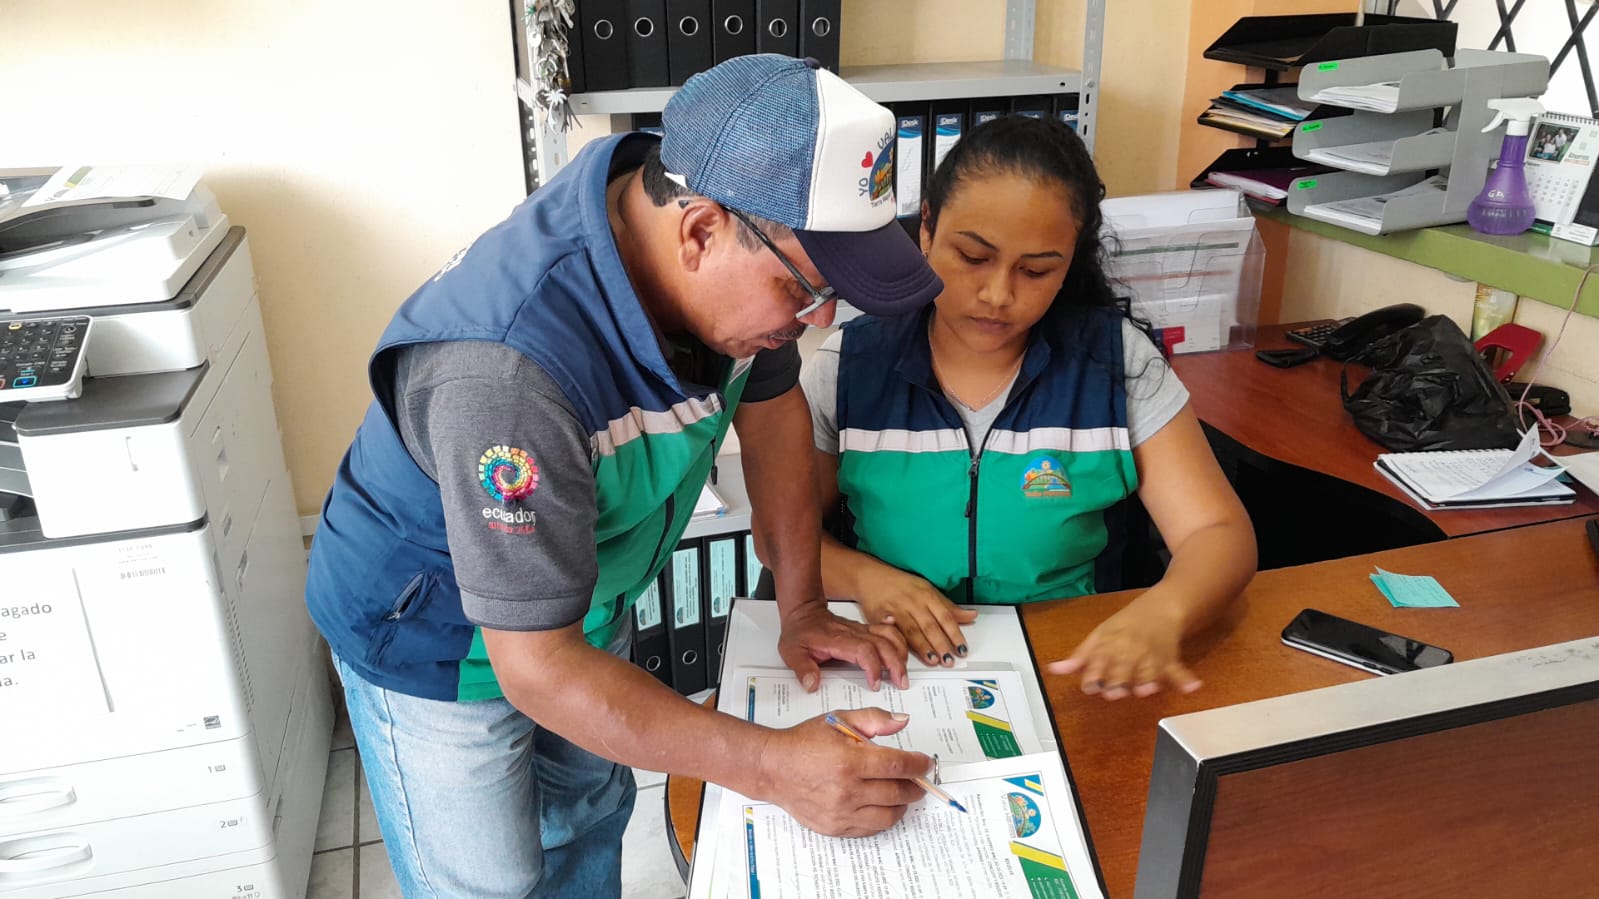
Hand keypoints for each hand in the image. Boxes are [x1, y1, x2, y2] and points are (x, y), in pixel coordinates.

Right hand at [753, 708, 929, 836]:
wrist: (772, 768)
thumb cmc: (803, 743)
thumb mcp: (838, 719)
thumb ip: (873, 719)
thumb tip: (902, 721)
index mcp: (849, 761)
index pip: (898, 766)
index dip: (918, 765)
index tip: (925, 762)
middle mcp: (846, 790)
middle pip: (897, 793)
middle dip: (915, 786)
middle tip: (919, 780)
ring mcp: (841, 813)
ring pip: (888, 816)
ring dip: (902, 805)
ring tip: (902, 794)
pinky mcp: (835, 827)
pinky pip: (870, 829)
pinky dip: (883, 818)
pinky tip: (883, 806)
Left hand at [779, 600, 908, 690]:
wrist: (803, 611)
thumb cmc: (800, 631)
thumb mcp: (792, 652)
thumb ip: (802, 668)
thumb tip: (812, 684)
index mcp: (838, 639)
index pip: (863, 651)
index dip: (873, 667)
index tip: (876, 684)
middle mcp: (854, 633)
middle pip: (884, 644)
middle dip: (896, 664)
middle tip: (902, 683)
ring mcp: (862, 630)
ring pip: (889, 636)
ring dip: (900, 653)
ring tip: (904, 672)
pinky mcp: (865, 630)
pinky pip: (887, 631)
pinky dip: (899, 639)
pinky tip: (903, 648)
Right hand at [854, 565, 977, 668]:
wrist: (871, 577)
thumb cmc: (902, 585)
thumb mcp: (928, 590)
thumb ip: (948, 607)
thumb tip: (971, 616)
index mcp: (927, 595)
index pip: (945, 616)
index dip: (954, 634)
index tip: (962, 648)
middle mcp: (912, 602)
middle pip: (929, 626)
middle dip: (940, 644)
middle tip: (949, 659)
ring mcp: (896, 609)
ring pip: (912, 630)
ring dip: (923, 647)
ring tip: (933, 660)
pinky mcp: (880, 617)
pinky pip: (891, 632)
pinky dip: (897, 642)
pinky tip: (903, 652)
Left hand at [1045, 599, 1200, 699]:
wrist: (1161, 607)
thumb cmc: (1124, 625)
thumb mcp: (1099, 636)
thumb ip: (1079, 657)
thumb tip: (1054, 670)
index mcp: (1110, 646)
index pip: (1098, 663)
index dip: (1094, 676)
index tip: (1090, 686)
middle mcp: (1130, 651)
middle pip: (1123, 668)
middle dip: (1118, 680)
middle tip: (1114, 692)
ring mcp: (1151, 655)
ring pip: (1148, 671)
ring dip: (1147, 680)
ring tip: (1145, 690)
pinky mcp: (1170, 659)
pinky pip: (1179, 670)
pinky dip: (1185, 679)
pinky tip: (1192, 687)